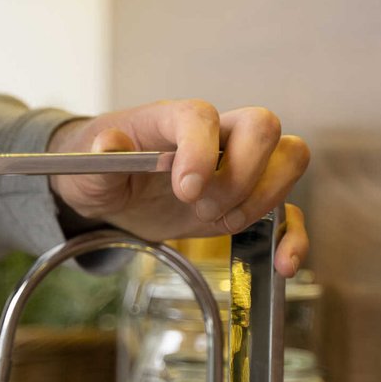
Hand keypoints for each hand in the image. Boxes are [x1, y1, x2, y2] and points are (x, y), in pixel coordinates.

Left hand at [47, 101, 309, 276]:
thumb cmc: (100, 169)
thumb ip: (101, 158)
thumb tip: (109, 144)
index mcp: (173, 119)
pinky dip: (293, 237)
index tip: (184, 189)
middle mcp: (216, 134)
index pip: (202, 116)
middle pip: (263, 126)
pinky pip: (288, 212)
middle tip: (199, 206)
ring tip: (218, 223)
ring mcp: (237, 166)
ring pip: (288, 158)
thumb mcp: (87, 168)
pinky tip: (281, 265)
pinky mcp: (245, 201)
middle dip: (240, 176)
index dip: (201, 150)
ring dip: (262, 200)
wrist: (110, 190)